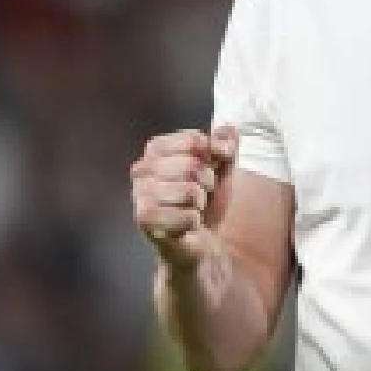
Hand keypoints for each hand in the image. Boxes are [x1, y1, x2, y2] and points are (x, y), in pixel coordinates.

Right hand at [131, 125, 238, 270]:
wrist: (198, 242)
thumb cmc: (205, 202)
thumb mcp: (222, 171)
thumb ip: (225, 148)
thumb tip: (230, 128)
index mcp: (156, 149)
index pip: (193, 140)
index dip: (213, 153)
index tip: (218, 162)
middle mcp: (142, 168)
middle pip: (192, 165)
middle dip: (207, 183)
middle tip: (201, 195)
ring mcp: (140, 194)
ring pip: (190, 191)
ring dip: (200, 204)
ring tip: (193, 209)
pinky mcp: (144, 219)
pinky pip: (187, 216)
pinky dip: (194, 222)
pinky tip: (186, 226)